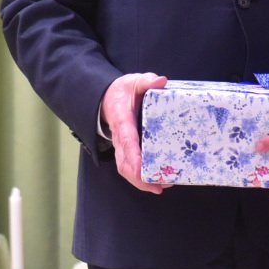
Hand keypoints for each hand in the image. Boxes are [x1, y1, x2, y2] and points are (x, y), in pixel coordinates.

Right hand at [102, 72, 169, 193]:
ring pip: (125, 169)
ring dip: (140, 182)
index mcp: (122, 121)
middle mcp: (119, 137)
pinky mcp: (126, 150)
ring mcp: (121, 146)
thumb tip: (162, 81)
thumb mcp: (133, 82)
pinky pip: (130, 167)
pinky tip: (158, 182)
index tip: (142, 169)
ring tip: (161, 187)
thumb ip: (146, 81)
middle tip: (158, 186)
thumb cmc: (122, 91)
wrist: (106, 98)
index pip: (127, 141)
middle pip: (124, 163)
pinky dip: (140, 178)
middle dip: (138, 178)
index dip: (134, 156)